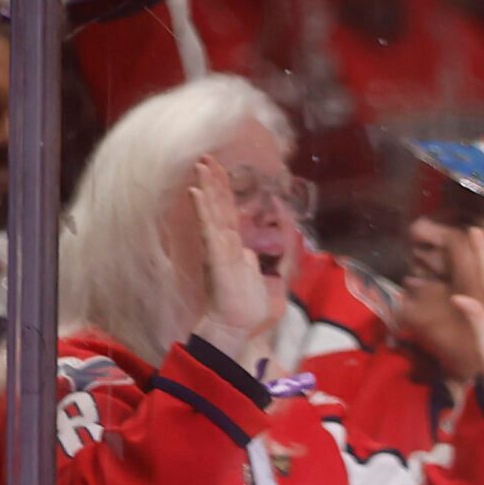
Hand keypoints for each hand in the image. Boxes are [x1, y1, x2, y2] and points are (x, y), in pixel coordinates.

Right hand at [186, 153, 285, 360]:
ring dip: (207, 187)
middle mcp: (225, 244)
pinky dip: (202, 210)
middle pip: (219, 205)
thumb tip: (287, 242)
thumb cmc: (252, 309)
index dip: (225, 191)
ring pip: (212, 211)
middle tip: (206, 157)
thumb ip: (282, 259)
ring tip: (200, 164)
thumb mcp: (276, 279)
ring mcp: (218, 248)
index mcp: (236, 247)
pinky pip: (207, 229)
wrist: (237, 327)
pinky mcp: (215, 256)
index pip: (230, 212)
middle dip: (214, 180)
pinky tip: (195, 192)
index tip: (220, 170)